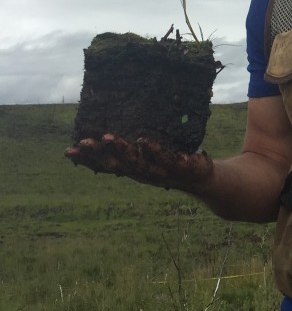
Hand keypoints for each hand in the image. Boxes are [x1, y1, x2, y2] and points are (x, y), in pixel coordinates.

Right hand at [65, 134, 213, 192]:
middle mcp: (142, 173)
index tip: (69, 151)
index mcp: (133, 170)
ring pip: (137, 162)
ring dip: (121, 151)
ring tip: (106, 138)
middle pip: (117, 165)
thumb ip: (132, 149)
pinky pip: (164, 158)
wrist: (202, 180)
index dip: (88, 160)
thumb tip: (114, 130)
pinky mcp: (179, 168)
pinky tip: (143, 141)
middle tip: (82, 143)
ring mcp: (160, 171)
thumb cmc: (171, 165)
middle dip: (98, 154)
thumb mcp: (148, 158)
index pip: (107, 166)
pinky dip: (152, 151)